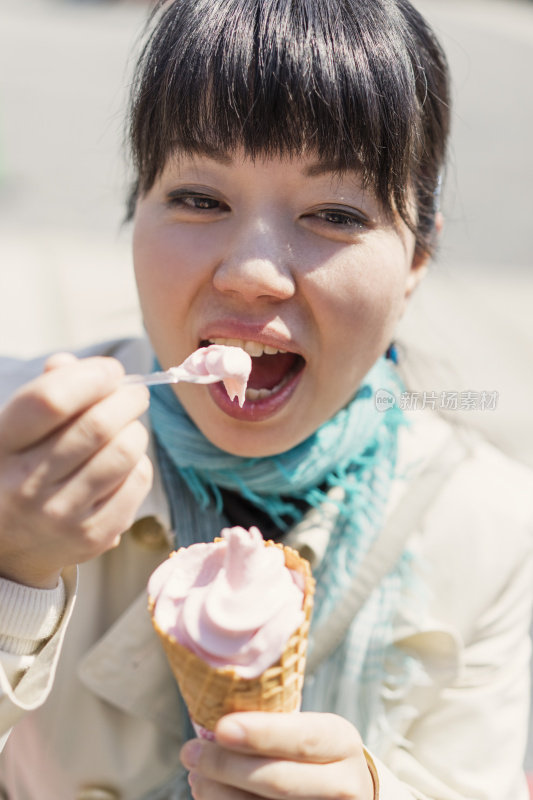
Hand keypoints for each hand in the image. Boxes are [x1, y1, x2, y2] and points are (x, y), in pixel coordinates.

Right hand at [0, 353, 152, 587]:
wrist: (10, 546)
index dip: (91, 376)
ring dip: (136, 429)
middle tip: (135, 394)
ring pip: (124, 453)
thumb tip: (70, 364)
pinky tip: (127, 462)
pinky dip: (140, 462)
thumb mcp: (16, 430)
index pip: (50, 401)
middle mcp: (27, 484)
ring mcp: (61, 514)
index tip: (110, 370)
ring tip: (129, 427)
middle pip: (97, 425)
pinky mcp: (93, 535)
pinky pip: (137, 482)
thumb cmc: (21, 469)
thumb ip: (45, 392)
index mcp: (2, 446)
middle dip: (128, 399)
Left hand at [180, 711, 374, 799]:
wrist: (344, 792)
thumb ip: (274, 724)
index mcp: (341, 741)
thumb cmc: (313, 752)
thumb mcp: (309, 730)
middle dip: (228, 767)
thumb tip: (212, 711)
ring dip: (220, 795)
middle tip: (189, 752)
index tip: (221, 727)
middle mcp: (344, 783)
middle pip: (280, 781)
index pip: (302, 738)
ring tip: (196, 777)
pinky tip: (211, 796)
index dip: (261, 734)